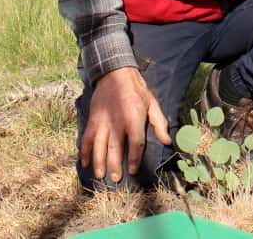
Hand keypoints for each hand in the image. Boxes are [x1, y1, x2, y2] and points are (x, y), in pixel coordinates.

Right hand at [79, 67, 171, 181]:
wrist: (115, 74)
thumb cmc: (137, 91)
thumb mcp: (153, 104)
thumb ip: (159, 123)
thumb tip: (168, 141)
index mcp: (133, 119)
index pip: (135, 143)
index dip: (134, 159)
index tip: (132, 171)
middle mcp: (117, 123)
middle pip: (115, 149)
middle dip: (114, 166)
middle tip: (115, 179)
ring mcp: (102, 122)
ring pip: (99, 147)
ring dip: (99, 163)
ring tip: (100, 176)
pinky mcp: (92, 120)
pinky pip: (86, 139)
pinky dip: (84, 152)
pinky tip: (85, 163)